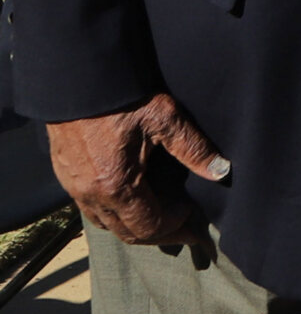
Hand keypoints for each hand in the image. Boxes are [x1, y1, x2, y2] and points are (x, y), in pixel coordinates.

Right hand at [47, 93, 229, 245]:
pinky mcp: (65, 177)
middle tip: (183, 228)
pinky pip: (89, 209)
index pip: (149, 226)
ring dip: (133, 226)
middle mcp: (91, 195)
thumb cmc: (124, 97)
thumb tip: (221, 171)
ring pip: (106, 224)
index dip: (175, 226)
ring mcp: (74, 188)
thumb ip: (193, 148)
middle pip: (126, 233)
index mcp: (117, 186)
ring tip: (159, 219)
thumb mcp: (165, 119)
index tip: (193, 215)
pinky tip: (130, 201)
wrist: (80, 79)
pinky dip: (113, 213)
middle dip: (157, 234)